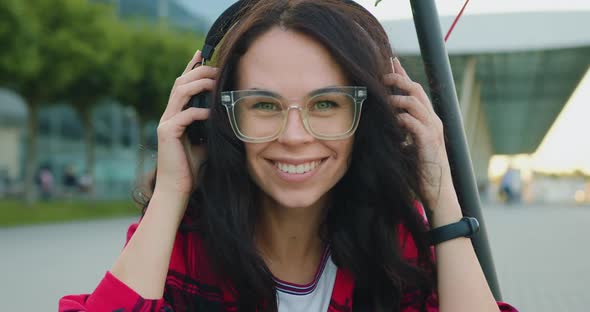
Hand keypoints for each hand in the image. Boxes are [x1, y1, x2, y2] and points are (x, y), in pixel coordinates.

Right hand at [155, 50, 217, 197]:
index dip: (192, 68)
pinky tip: (212, 112)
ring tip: (215, 81)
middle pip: (181, 82)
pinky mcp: (166, 133)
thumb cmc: (193, 168)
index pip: (184, 85)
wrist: (178, 190)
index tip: (203, 54)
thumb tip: (229, 116)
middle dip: (199, 71)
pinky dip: (199, 111)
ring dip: (199, 83)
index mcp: (177, 115)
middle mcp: (169, 115)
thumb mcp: (207, 143)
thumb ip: (212, 127)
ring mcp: (166, 123)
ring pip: (180, 92)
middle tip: (216, 67)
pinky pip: (184, 115)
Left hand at [384, 57, 455, 210]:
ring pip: (415, 102)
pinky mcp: (429, 142)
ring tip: (383, 99)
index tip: (391, 62)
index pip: (415, 92)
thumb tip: (387, 122)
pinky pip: (413, 123)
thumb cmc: (423, 171)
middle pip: (416, 90)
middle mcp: (433, 121)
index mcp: (428, 120)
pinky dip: (401, 119)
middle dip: (399, 79)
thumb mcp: (410, 146)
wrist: (439, 193)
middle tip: (382, 73)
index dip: (403, 75)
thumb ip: (402, 132)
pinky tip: (392, 121)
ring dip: (397, 98)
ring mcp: (433, 130)